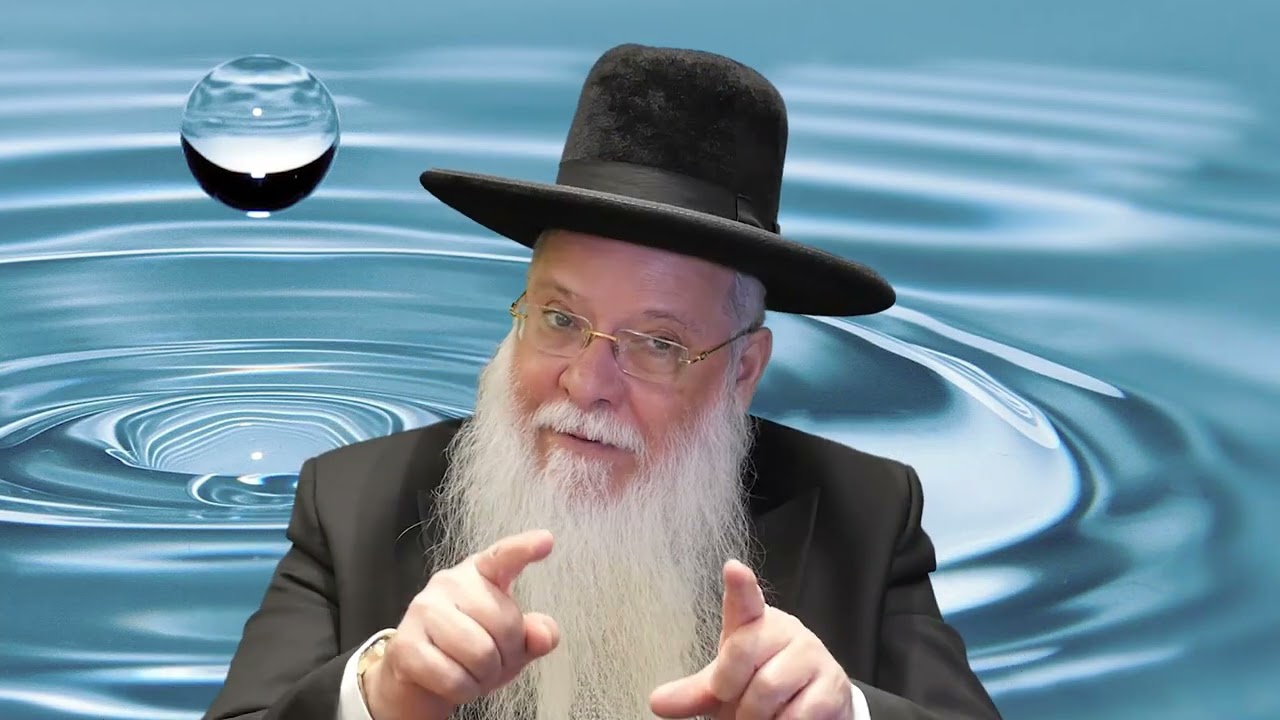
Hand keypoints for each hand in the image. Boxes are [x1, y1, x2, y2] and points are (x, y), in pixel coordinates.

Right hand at [363, 529, 559, 719]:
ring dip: (485, 676)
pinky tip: (455, 682)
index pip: (503, 557)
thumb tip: (544, 634)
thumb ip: (534, 634)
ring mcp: (424, 610)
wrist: (417, 677)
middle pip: (504, 623)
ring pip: (480, 653)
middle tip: (494, 662)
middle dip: (508, 655)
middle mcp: (449, 583)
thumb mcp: (510, 642)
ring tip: (474, 673)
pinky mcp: (406, 644)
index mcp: (480, 573)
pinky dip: (463, 690)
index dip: (523, 550)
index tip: (546, 541)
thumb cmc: (470, 649)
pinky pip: (453, 678)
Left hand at [649, 560, 851, 719]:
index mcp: (754, 624)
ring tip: (762, 719)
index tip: (733, 569)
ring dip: (757, 716)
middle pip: (743, 651)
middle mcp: (785, 630)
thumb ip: (694, 694)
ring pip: (768, 687)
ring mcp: (811, 655)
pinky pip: (798, 713)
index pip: (745, 600)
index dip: (740, 585)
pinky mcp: (832, 685)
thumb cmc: (760, 691)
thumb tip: (657, 702)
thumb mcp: (724, 691)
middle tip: (737, 709)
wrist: (812, 712)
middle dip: (732, 692)